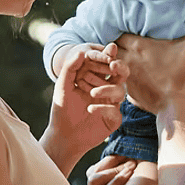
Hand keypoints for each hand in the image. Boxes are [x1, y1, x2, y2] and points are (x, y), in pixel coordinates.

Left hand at [47, 44, 128, 162]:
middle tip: (112, 65)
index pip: (107, 64)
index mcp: (97, 79)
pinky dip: (103, 108)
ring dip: (107, 89)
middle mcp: (107, 89)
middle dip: (120, 67)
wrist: (62, 134)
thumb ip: (71, 67)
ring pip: (120, 92)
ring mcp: (111, 104)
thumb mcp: (63, 85)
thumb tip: (82, 51)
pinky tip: (89, 109)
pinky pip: (114, 111)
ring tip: (91, 93)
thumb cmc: (62, 107)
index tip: (107, 50)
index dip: (109, 56)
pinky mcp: (113, 120)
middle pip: (122, 75)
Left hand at [115, 5, 184, 114]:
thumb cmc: (181, 75)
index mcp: (138, 46)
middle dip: (113, 46)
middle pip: (111, 47)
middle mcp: (127, 59)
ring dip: (112, 62)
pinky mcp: (126, 90)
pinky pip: (115, 81)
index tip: (125, 29)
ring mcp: (124, 75)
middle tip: (122, 44)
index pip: (118, 32)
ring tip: (119, 60)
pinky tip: (124, 77)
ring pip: (109, 65)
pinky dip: (116, 77)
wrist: (174, 105)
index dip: (118, 30)